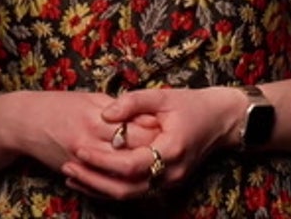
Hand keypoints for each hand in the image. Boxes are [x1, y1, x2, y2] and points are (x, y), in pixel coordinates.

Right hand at [7, 91, 160, 198]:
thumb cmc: (58, 106)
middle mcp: (90, 141)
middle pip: (130, 153)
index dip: (154, 132)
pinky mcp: (76, 172)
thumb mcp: (90, 98)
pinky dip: (118, 183)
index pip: (134, 129)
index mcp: (96, 117)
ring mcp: (82, 160)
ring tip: (154, 167)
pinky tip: (131, 180)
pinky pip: (101, 185)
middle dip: (151, 153)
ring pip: (119, 175)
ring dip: (138, 173)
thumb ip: (118, 108)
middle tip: (169, 150)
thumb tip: (146, 115)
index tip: (169, 129)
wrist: (24, 123)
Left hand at [61, 87, 244, 199]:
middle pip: (125, 188)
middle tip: (67, 164)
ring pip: (128, 195)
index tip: (78, 147)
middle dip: (93, 179)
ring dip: (98, 187)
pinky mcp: (165, 184)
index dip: (101, 159)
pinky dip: (110, 187)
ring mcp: (169, 183)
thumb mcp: (164, 96)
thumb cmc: (193, 104)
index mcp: (171, 150)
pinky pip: (134, 192)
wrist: (222, 120)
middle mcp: (170, 173)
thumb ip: (133, 102)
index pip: (129, 164)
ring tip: (71, 173)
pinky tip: (90, 179)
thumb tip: (105, 114)